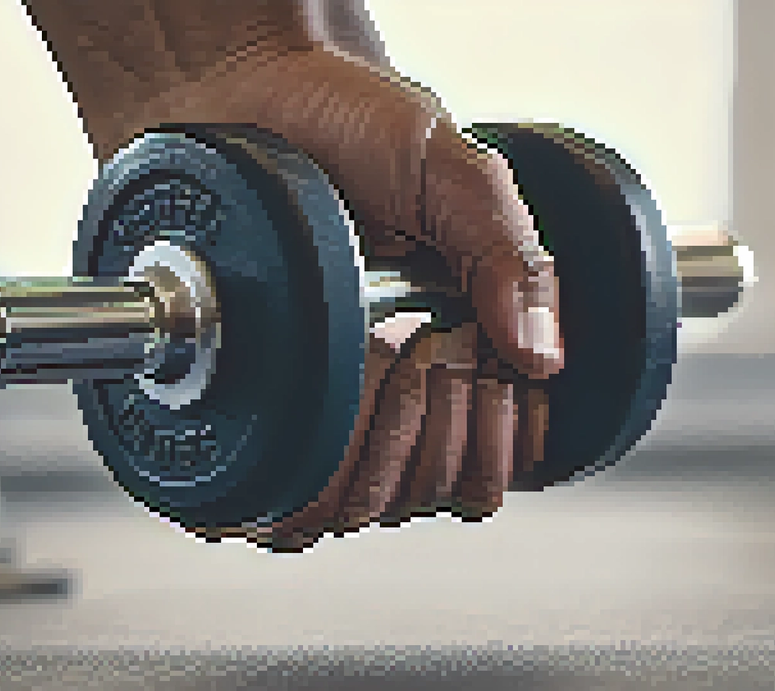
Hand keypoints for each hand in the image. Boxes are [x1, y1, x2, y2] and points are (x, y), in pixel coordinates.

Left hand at [115, 46, 564, 550]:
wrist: (231, 90)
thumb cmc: (339, 122)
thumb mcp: (447, 169)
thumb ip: (507, 252)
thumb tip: (543, 361)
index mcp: (456, 353)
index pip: (496, 464)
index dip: (491, 435)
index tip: (467, 366)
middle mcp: (390, 398)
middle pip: (431, 496)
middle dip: (430, 432)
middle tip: (412, 347)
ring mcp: (316, 419)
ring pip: (358, 514)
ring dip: (366, 459)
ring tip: (359, 372)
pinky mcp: (244, 427)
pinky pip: (269, 515)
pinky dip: (286, 495)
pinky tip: (294, 433)